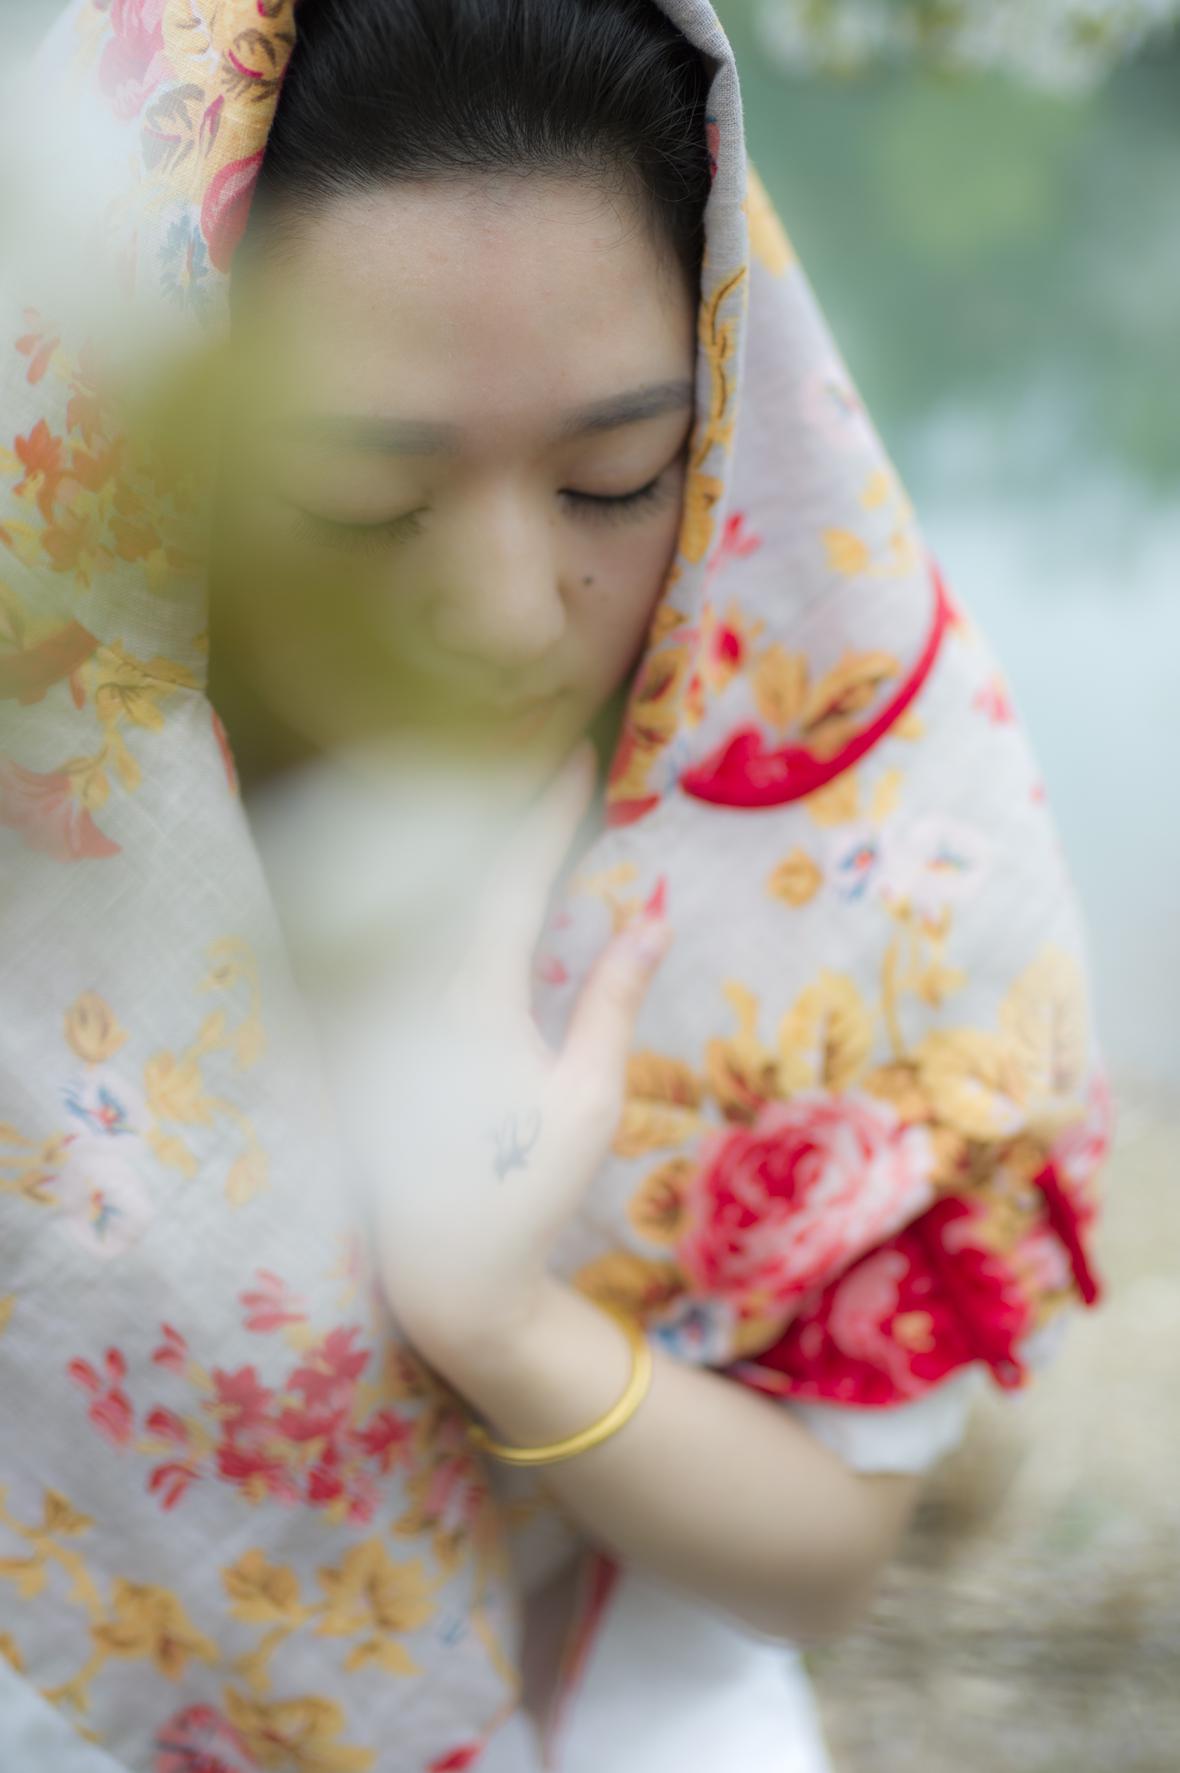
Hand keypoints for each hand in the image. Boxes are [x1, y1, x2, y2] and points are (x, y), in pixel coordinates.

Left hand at [359, 738, 672, 1357]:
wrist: (445, 1270)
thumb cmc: (525, 1191)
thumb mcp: (588, 1098)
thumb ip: (615, 998)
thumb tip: (655, 912)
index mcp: (470, 999)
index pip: (508, 880)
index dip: (545, 815)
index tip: (577, 760)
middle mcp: (412, 992)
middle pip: (453, 874)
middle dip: (500, 812)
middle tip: (542, 764)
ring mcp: (385, 1017)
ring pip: (423, 905)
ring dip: (466, 851)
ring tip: (510, 806)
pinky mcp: (375, 1042)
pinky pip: (406, 946)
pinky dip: (440, 903)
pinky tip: (461, 888)